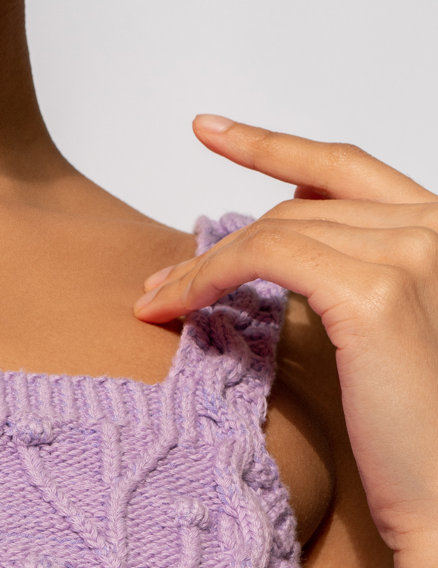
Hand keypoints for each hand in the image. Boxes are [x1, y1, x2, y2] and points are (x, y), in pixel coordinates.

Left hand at [135, 118, 437, 567]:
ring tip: (156, 300)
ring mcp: (410, 253)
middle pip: (301, 206)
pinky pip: (266, 258)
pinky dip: (211, 276)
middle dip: (222, 236)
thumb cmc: (410, 436)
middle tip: (161, 273)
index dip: (276, 148)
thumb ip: (342, 280)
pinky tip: (176, 305)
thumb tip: (271, 252)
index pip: (347, 169)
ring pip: (274, 231)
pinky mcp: (372, 292)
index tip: (211, 130)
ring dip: (203, 266)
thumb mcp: (375, 337)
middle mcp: (434, 227)